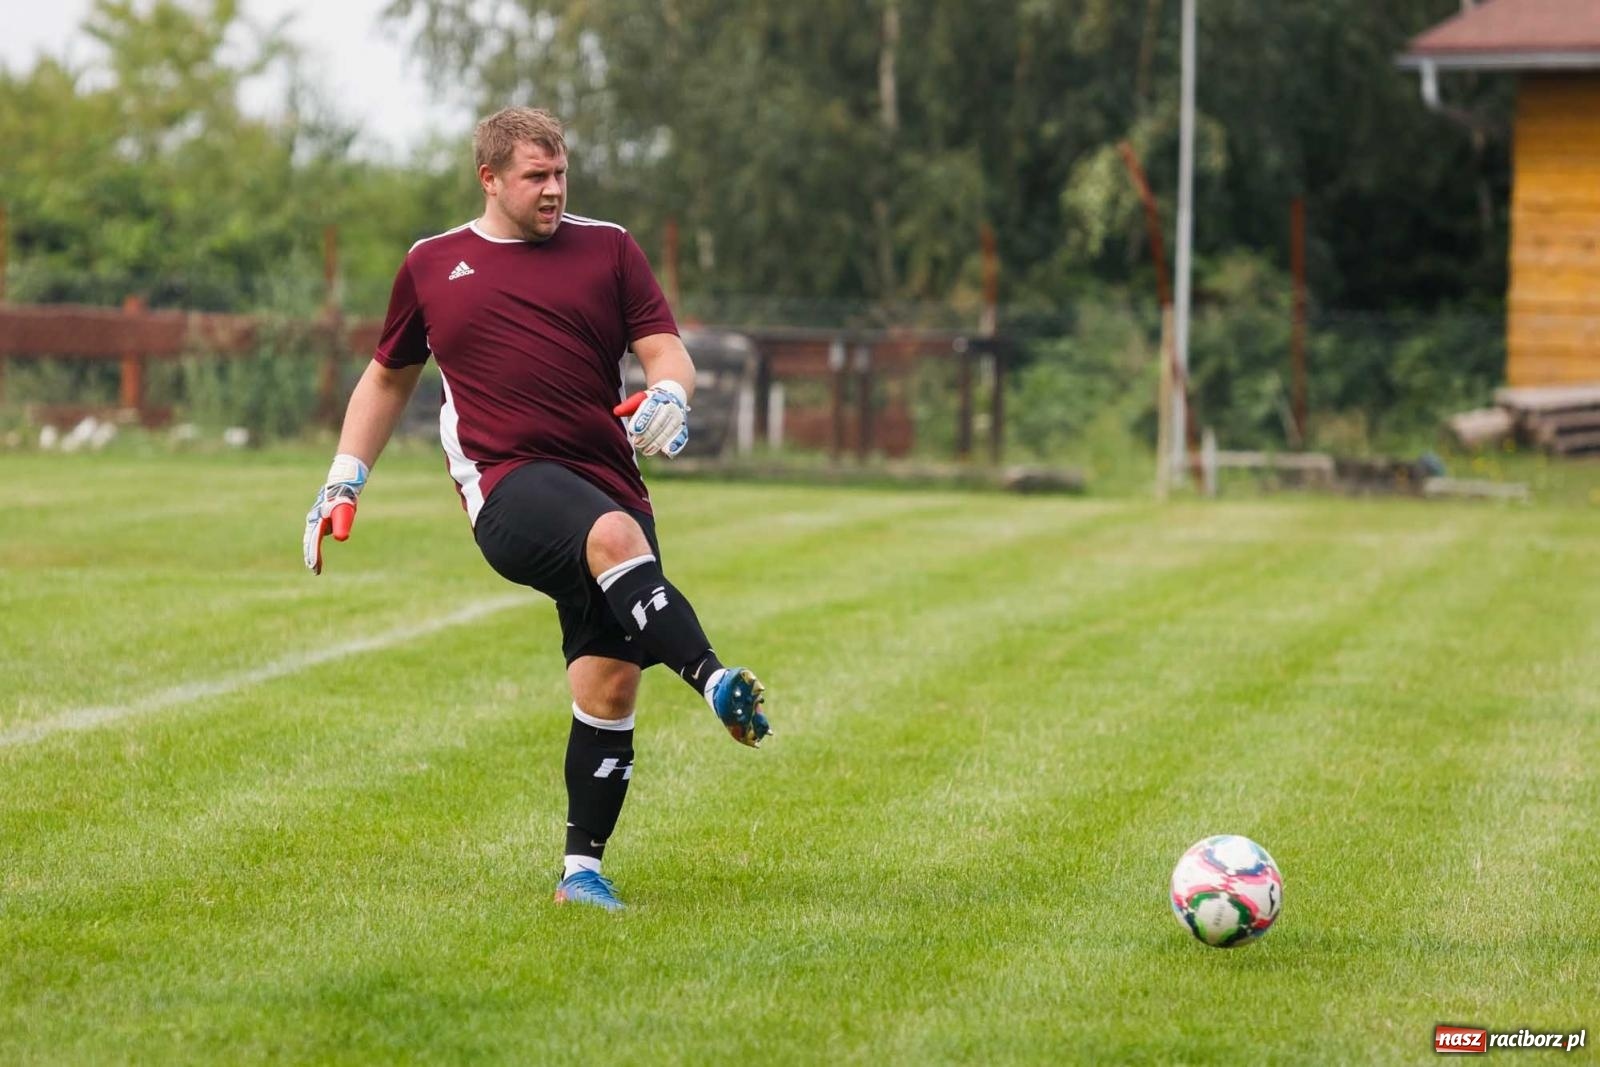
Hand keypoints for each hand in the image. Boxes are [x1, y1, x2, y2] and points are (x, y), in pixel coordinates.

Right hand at [302, 454, 367, 573]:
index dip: (314, 555)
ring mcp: (316, 520)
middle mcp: (314, 521)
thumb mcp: (345, 511)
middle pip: (310, 542)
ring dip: (313, 552)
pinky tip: (318, 553)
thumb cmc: (343, 498)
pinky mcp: (321, 519)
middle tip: (314, 570)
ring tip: (315, 566)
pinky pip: (316, 535)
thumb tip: (341, 539)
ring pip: (312, 539)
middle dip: (312, 556)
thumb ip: (342, 524)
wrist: (342, 484)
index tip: (314, 567)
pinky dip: (316, 545)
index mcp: (317, 520)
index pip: (314, 542)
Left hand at [614, 380, 689, 456]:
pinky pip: (680, 438)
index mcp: (658, 398)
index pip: (649, 409)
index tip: (633, 430)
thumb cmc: (650, 401)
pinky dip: (674, 446)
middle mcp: (670, 408)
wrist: (672, 396)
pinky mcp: (682, 429)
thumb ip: (629, 406)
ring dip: (657, 443)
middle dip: (647, 435)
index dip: (641, 420)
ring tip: (646, 451)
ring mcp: (678, 419)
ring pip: (668, 432)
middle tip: (636, 444)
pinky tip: (666, 453)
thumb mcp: (640, 399)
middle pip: (659, 423)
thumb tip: (616, 412)